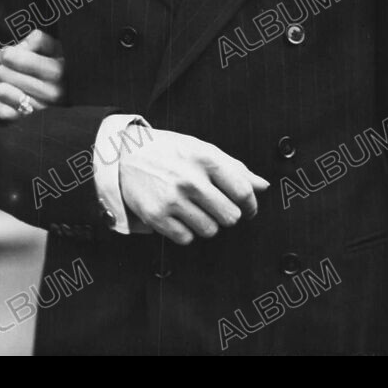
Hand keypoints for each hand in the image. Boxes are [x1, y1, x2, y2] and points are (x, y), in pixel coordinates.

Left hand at [0, 29, 64, 120]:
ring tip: (5, 81)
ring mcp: (41, 109)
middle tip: (4, 66)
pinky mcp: (28, 121)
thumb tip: (20, 47)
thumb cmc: (54, 63)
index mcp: (60, 71)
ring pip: (4, 92)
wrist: (64, 89)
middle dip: (3, 68)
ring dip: (0, 83)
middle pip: (10, 76)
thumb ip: (37, 40)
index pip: (31, 63)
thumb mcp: (52, 46)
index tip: (5, 53)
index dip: (12, 56)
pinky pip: (3, 113)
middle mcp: (53, 92)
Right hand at [119, 129, 268, 244]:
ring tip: (192, 208)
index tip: (248, 209)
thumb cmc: (168, 151)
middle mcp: (190, 179)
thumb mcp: (201, 149)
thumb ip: (234, 168)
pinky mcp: (156, 216)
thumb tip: (263, 186)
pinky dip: (185, 231)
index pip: (242, 191)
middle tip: (214, 206)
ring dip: (206, 224)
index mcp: (205, 158)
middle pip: (230, 217)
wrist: (124, 154)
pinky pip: (186, 238)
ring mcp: (172, 199)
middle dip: (226, 214)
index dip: (250, 205)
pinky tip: (177, 214)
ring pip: (210, 231)